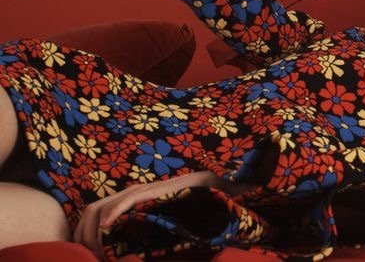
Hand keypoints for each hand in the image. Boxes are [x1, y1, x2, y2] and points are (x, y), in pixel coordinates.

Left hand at [73, 171, 221, 259]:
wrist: (206, 185)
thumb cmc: (183, 205)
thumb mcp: (155, 221)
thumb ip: (140, 229)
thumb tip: (128, 253)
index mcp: (127, 200)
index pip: (93, 214)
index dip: (83, 234)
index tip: (86, 255)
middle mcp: (129, 193)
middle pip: (91, 211)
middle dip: (82, 236)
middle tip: (88, 258)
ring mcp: (140, 190)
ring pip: (102, 207)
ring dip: (94, 232)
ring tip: (97, 253)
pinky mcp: (152, 191)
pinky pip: (127, 200)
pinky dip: (113, 212)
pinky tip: (106, 226)